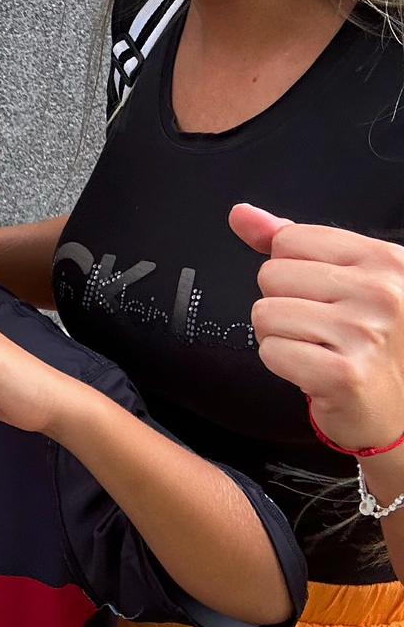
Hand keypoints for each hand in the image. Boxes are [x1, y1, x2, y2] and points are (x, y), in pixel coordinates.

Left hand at [232, 202, 403, 451]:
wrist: (402, 412)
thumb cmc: (371, 342)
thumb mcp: (350, 279)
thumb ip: (293, 241)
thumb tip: (240, 214)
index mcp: (387, 260)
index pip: (290, 240)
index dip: (292, 269)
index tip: (324, 295)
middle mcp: (381, 293)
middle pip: (272, 275)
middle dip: (284, 303)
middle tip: (322, 328)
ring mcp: (364, 334)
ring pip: (265, 314)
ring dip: (281, 336)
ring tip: (318, 348)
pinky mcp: (342, 375)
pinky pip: (271, 351)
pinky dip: (283, 364)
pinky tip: (314, 370)